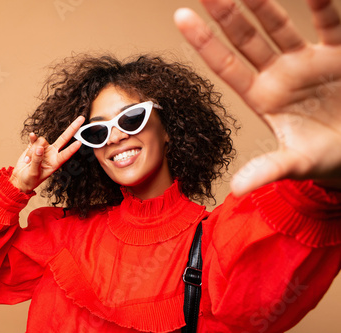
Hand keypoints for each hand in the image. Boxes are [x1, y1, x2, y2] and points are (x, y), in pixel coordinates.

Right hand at [10, 116, 84, 192]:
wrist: (20, 178)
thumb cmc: (30, 180)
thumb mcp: (34, 173)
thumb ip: (37, 160)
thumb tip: (39, 148)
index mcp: (55, 162)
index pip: (66, 154)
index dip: (72, 149)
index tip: (80, 142)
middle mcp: (52, 153)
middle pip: (64, 138)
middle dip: (73, 128)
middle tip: (82, 118)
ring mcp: (44, 148)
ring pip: (42, 140)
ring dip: (33, 150)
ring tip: (28, 161)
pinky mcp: (34, 145)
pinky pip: (35, 138)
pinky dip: (32, 138)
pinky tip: (31, 136)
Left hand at [174, 0, 340, 194]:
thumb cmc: (324, 158)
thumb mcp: (295, 163)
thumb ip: (268, 170)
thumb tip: (236, 189)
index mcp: (261, 97)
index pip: (226, 65)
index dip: (204, 42)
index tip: (181, 17)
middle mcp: (278, 74)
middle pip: (246, 38)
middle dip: (226, 14)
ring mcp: (306, 61)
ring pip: (279, 25)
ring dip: (262, 3)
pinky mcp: (337, 54)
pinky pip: (329, 23)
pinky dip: (321, 5)